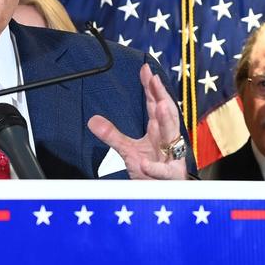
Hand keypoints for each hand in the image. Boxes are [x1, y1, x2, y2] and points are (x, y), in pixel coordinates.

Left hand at [87, 64, 187, 179]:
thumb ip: (112, 135)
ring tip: (160, 106)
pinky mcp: (171, 176)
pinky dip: (154, 168)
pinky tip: (144, 163)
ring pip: (171, 137)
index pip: (155, 105)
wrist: (165, 196)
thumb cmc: (152, 173)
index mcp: (159, 131)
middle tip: (154, 79)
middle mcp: (168, 140)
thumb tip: (92, 120)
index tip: (145, 69)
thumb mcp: (128, 151)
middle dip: (162, 96)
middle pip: (167, 114)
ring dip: (166, 122)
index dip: (151, 87)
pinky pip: (162, 171)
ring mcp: (172, 157)